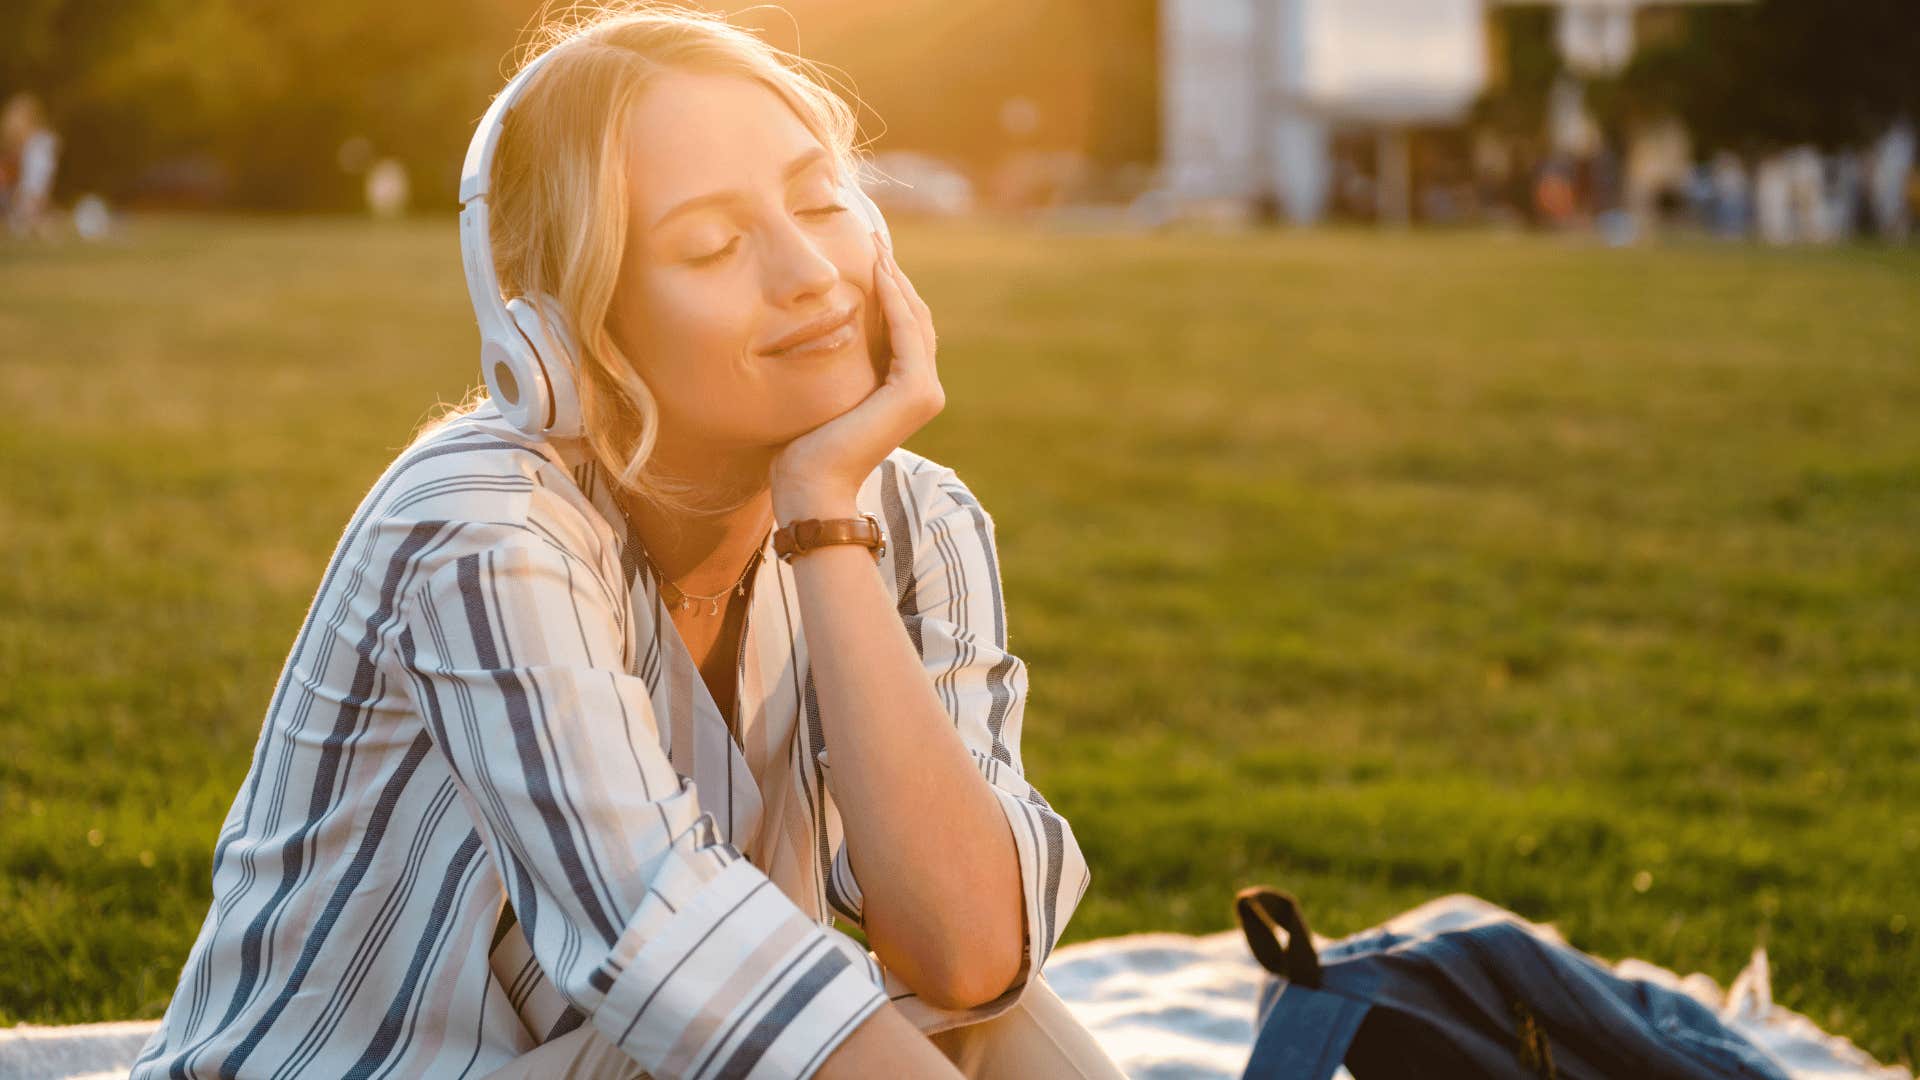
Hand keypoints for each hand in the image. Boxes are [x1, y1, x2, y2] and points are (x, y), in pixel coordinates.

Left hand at [770, 230, 942, 520]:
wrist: (811, 483)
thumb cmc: (806, 445)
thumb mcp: (826, 389)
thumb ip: (840, 362)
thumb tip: (821, 326)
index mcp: (905, 391)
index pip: (904, 328)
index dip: (890, 289)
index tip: (869, 254)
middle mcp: (924, 390)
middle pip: (915, 318)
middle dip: (896, 276)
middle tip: (875, 238)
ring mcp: (925, 392)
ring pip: (915, 319)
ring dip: (896, 280)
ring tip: (876, 246)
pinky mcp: (916, 392)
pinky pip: (906, 332)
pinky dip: (894, 300)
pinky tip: (877, 273)